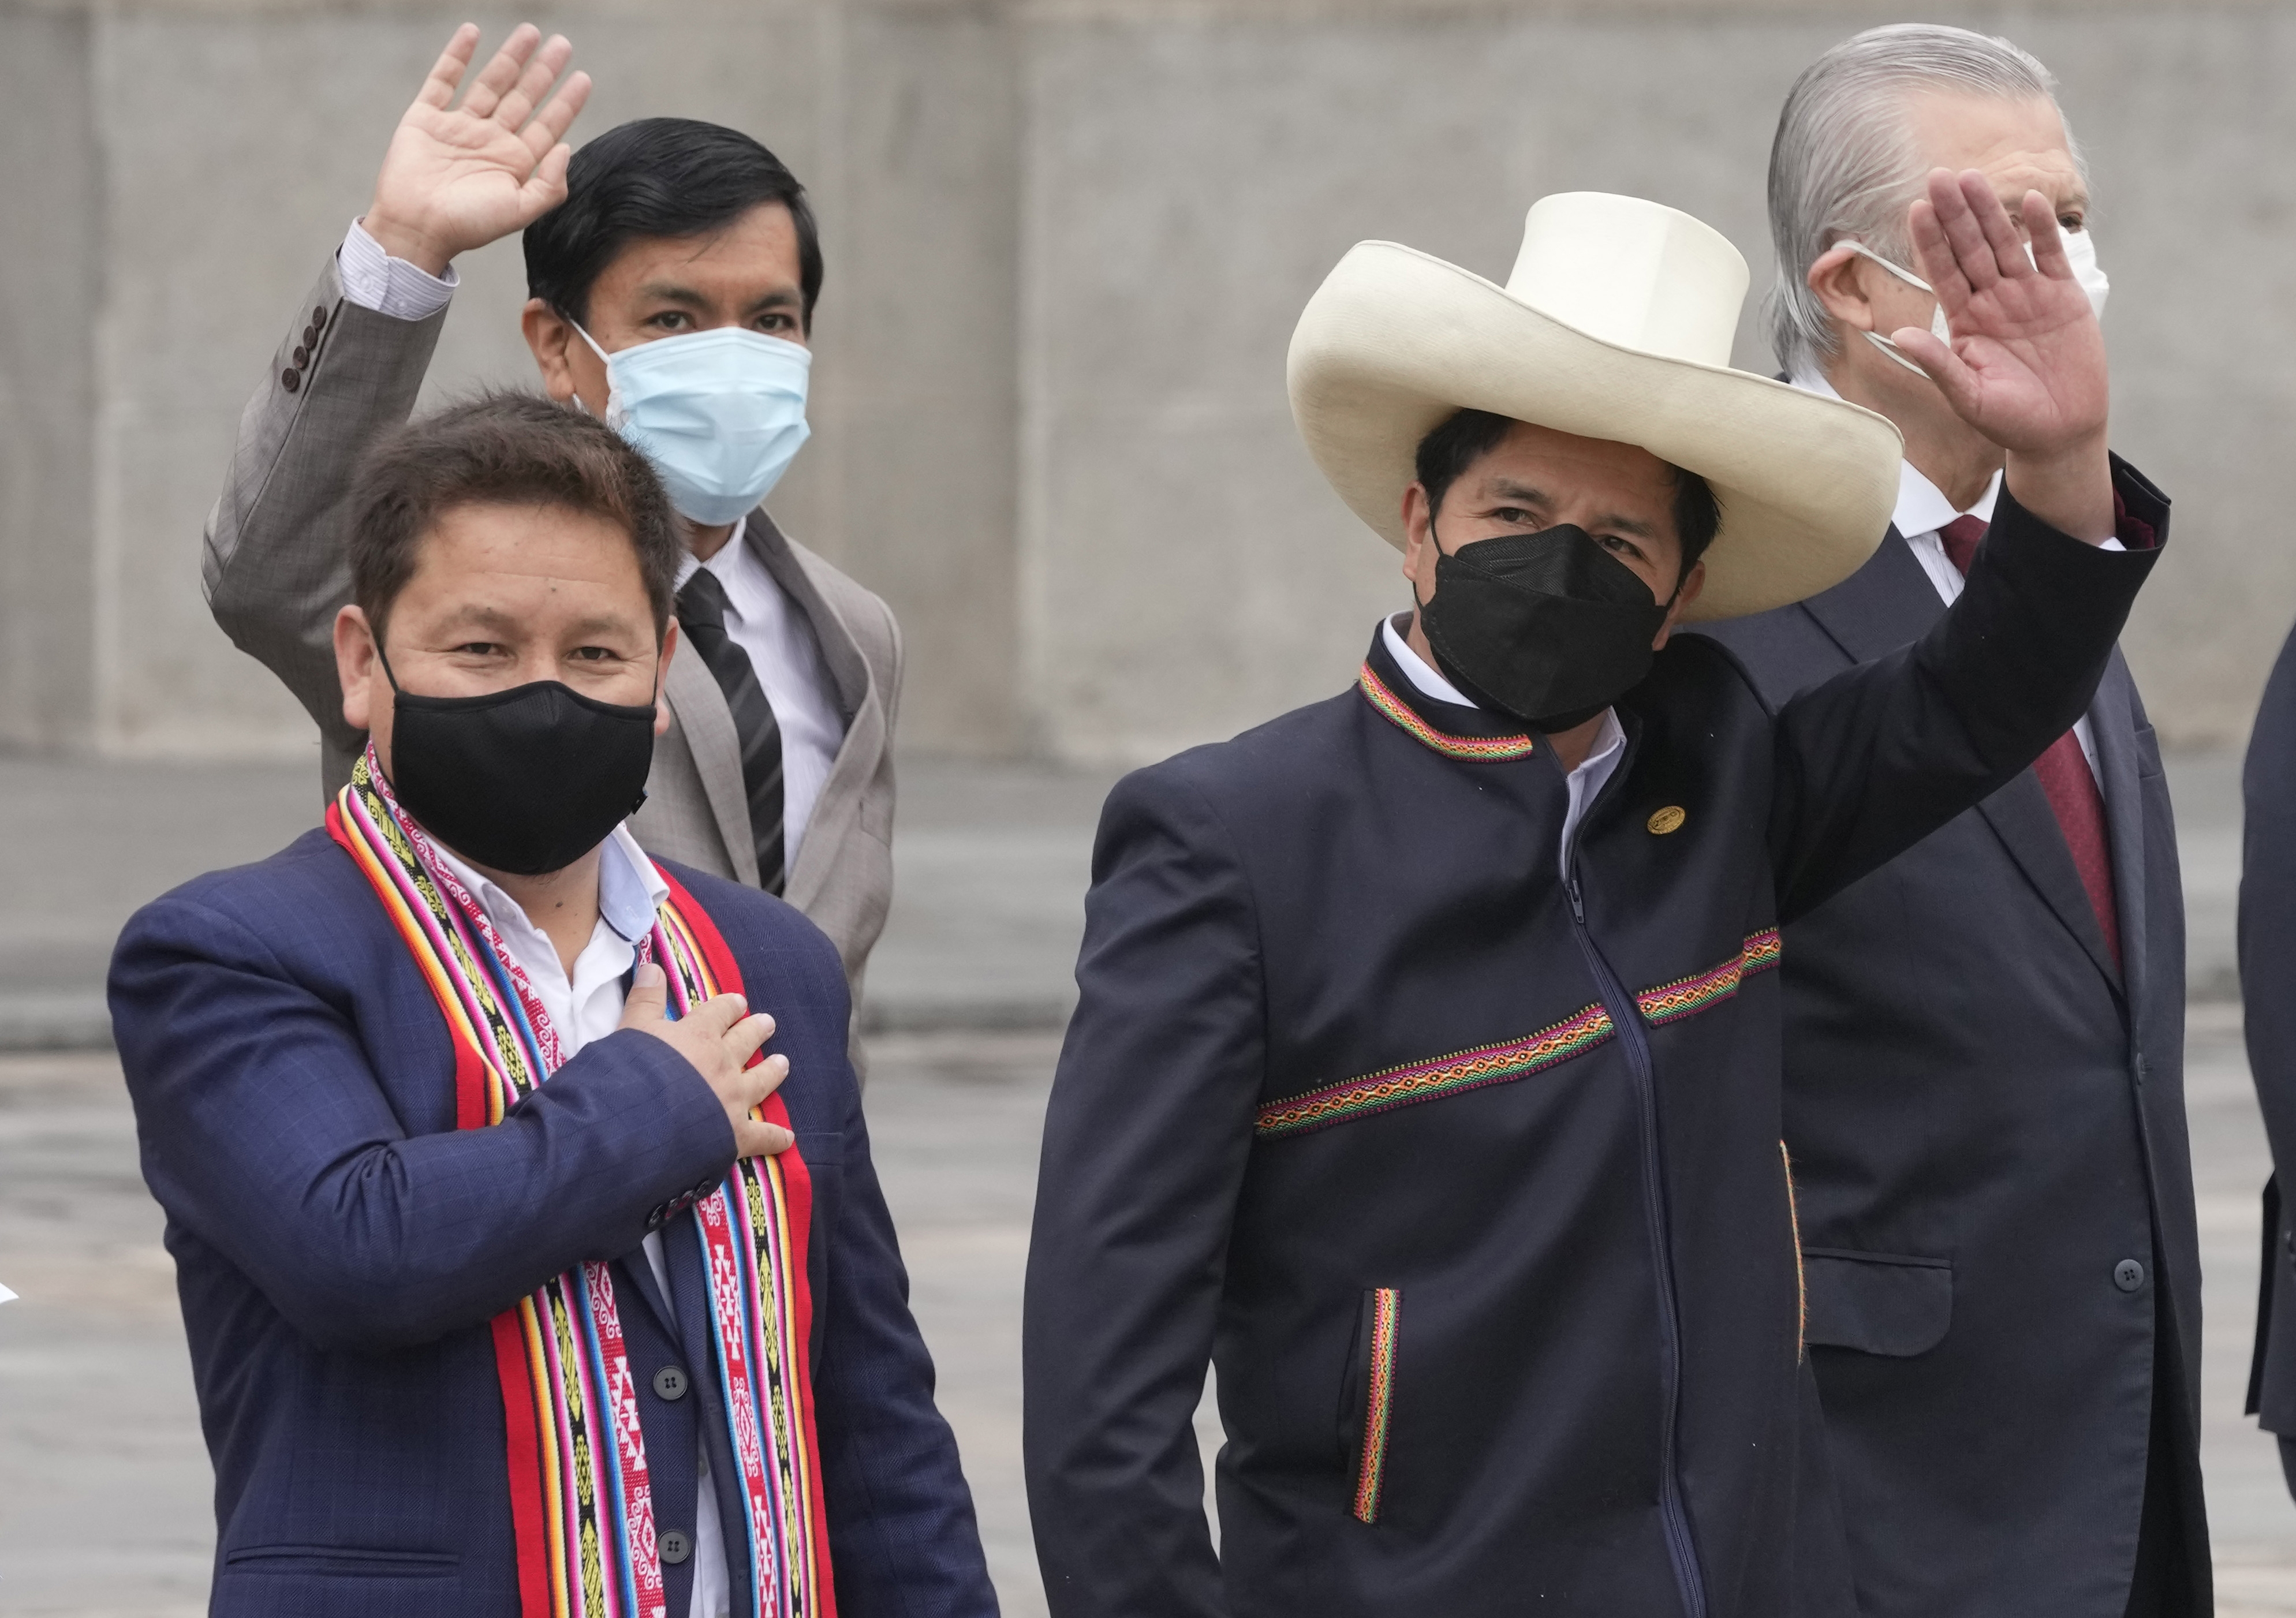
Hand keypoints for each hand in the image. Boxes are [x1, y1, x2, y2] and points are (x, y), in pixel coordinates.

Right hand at [362, 23, 592, 277]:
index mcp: (515, 163)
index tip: (583, 78)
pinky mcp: (427, 117)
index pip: (548, 125)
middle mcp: (490, 140)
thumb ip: (550, 185)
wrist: (416, 227)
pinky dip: (457, 55)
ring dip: (510, 57)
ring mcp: (459, 126)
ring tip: (530, 32)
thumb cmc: (469, 225)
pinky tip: (473, 32)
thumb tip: (566, 147)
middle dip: (543, 71)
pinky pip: (443, 79)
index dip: (566, 102)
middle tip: (562, 44)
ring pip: (491, 83)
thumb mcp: (519, 211)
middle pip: (523, 98)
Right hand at [619, 963, 793, 1157]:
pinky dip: (775, 1138)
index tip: (739, 1003)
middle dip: (757, 1031)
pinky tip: (787, 1138)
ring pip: (761, 1080)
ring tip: (782, 1063)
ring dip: (772, 1071)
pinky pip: (762, 1136)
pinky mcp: (735, 1135)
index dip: (729, 1007)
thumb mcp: (631, 1028)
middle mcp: (722, 1063)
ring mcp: (733, 1099)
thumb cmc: (630, 1073)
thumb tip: (653, 966)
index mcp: (699, 1035)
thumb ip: (645, 999)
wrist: (637, 1121)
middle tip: (769, 1023)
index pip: (720, 1013)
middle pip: (746, 1041)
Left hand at [1892, 169, 2113, 540]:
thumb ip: (1937, 363)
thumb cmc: (2008, 420)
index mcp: (1965, 321)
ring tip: (1973, 178)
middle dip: (1955, 213)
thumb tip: (1898, 335)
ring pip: (2004, 245)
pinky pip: (2049, 257)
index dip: (1930, 240)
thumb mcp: (1966, 395)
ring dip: (1990, 212)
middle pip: (1970, 248)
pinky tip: (2031, 201)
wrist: (2060, 432)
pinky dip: (2042, 231)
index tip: (1916, 208)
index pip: (1942, 272)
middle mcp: (1992, 301)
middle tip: (1940, 175)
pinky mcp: (2064, 298)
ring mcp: (2027, 295)